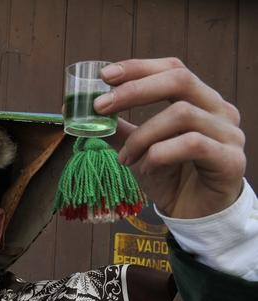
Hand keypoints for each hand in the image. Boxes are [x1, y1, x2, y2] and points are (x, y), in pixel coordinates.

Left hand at [94, 58, 245, 218]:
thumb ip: (119, 129)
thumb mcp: (137, 149)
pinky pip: (192, 144)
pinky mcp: (231, 159)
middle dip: (134, 91)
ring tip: (125, 158)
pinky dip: (160, 154)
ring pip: (181, 114)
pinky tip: (147, 168)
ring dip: (142, 135)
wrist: (194, 215)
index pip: (172, 69)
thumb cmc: (170, 177)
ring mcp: (229, 133)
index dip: (138, 68)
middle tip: (101, 107)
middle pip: (180, 80)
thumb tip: (87, 113)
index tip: (104, 75)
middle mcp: (218, 110)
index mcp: (199, 100)